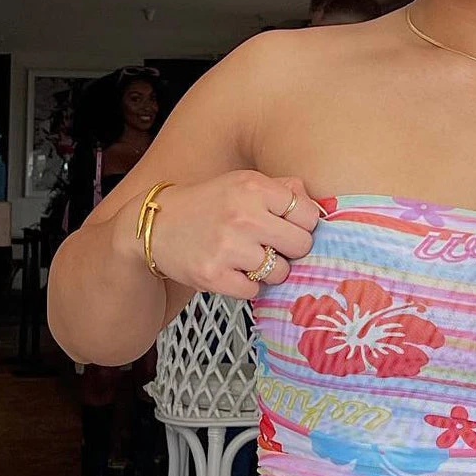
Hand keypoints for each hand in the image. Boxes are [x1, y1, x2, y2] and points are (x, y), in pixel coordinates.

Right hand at [145, 172, 321, 298]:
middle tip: (270, 245)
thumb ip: (283, 189)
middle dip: (289, 249)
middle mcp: (242, 215)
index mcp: (253, 187)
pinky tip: (232, 271)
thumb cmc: (209, 204)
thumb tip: (318, 205)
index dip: (301, 224)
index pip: (308, 214)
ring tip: (248, 258)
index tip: (286, 226)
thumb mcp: (243, 183)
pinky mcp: (213, 275)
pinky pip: (254, 291)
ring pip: (280, 272)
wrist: (157, 225)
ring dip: (269, 270)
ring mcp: (227, 247)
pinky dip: (247, 286)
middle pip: (301, 245)